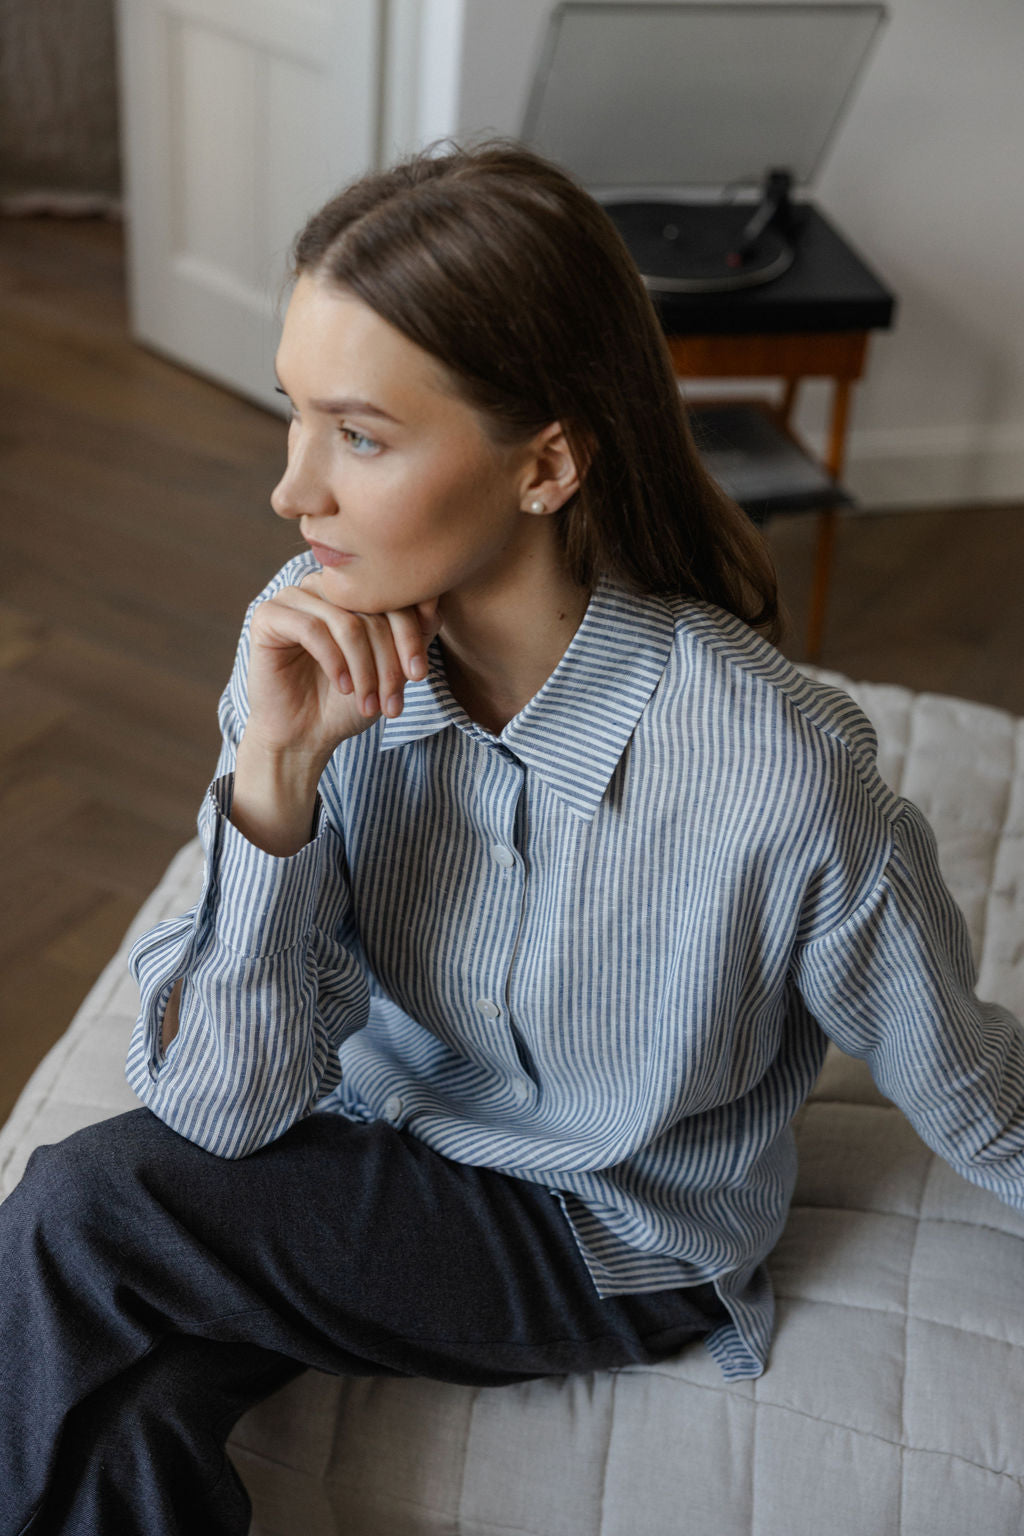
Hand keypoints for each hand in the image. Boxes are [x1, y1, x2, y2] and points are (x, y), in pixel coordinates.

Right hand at [230, 575, 440, 855]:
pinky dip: (334, 662)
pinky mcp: (269, 616)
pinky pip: (311, 629)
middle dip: (389, 660)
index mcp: (353, 590)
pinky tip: (343, 687)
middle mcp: (324, 586)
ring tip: (368, 702)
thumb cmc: (347, 700)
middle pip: (373, 609)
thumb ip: (414, 633)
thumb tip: (434, 602)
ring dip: (365, 669)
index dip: (411, 635)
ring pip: (347, 622)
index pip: (394, 596)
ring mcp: (294, 596)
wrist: (305, 735)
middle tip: (392, 700)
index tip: (419, 675)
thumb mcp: (391, 667)